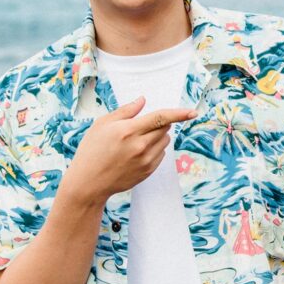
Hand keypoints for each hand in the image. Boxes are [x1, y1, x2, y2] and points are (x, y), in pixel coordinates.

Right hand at [66, 95, 196, 207]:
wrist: (90, 182)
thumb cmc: (92, 150)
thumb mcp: (103, 124)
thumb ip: (125, 111)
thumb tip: (142, 100)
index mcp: (128, 131)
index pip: (160, 118)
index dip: (179, 114)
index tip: (193, 112)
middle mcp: (140, 146)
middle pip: (165, 128)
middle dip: (160, 122)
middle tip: (143, 125)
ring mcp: (145, 161)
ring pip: (164, 141)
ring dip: (158, 135)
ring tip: (137, 139)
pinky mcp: (147, 171)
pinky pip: (161, 154)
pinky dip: (155, 148)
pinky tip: (137, 151)